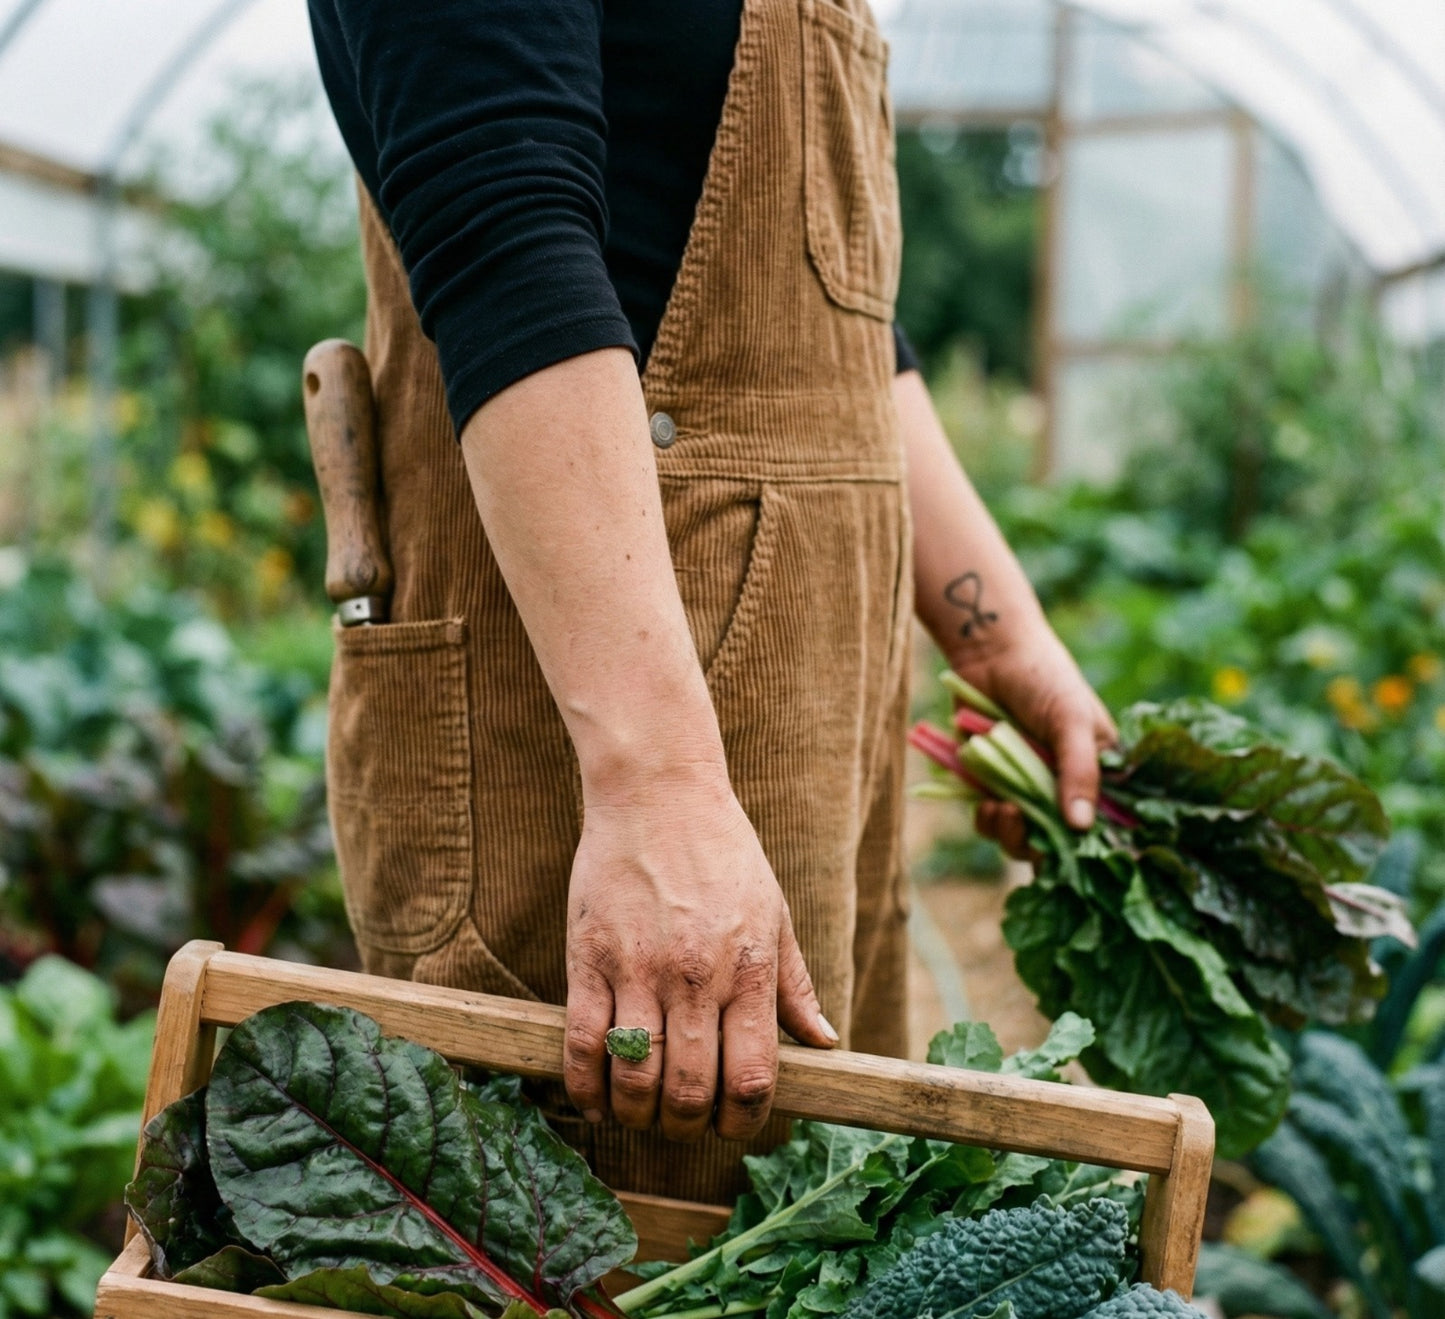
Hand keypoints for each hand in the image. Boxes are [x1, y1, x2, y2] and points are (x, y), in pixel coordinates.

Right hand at [562, 770, 836, 1143]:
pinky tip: (596, 1100)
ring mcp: (638, 970)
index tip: (733, 1124)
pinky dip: (585, 1087)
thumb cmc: (724, 851)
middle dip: (687, 1127)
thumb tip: (826, 1043)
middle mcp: (695, 978)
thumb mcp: (774, 912)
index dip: (742, 1121)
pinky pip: (582, 1043)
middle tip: (682, 1123)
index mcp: (748, 970)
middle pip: (690, 1091)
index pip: (752, 1079)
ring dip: (637, 1114)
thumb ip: (794, 985)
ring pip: (635, 1077)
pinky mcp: (588, 958)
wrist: (659, 792)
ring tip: (641, 1113)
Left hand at [948, 623, 1116, 859]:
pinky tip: (985, 804)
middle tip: (1018, 820)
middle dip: (1037, 843)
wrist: (991, 653)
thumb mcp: (1070, 720)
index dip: (1085, 848)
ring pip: (1023, 838)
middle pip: (1058, 842)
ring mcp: (1028, 789)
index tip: (1065, 850)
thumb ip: (1079, 771)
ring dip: (1010, 834)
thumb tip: (1080, 826)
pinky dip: (988, 821)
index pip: (1102, 828)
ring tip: (1000, 809)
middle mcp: (1064, 788)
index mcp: (1098, 774)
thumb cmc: (1044, 677)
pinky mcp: (993, 786)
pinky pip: (993, 821)